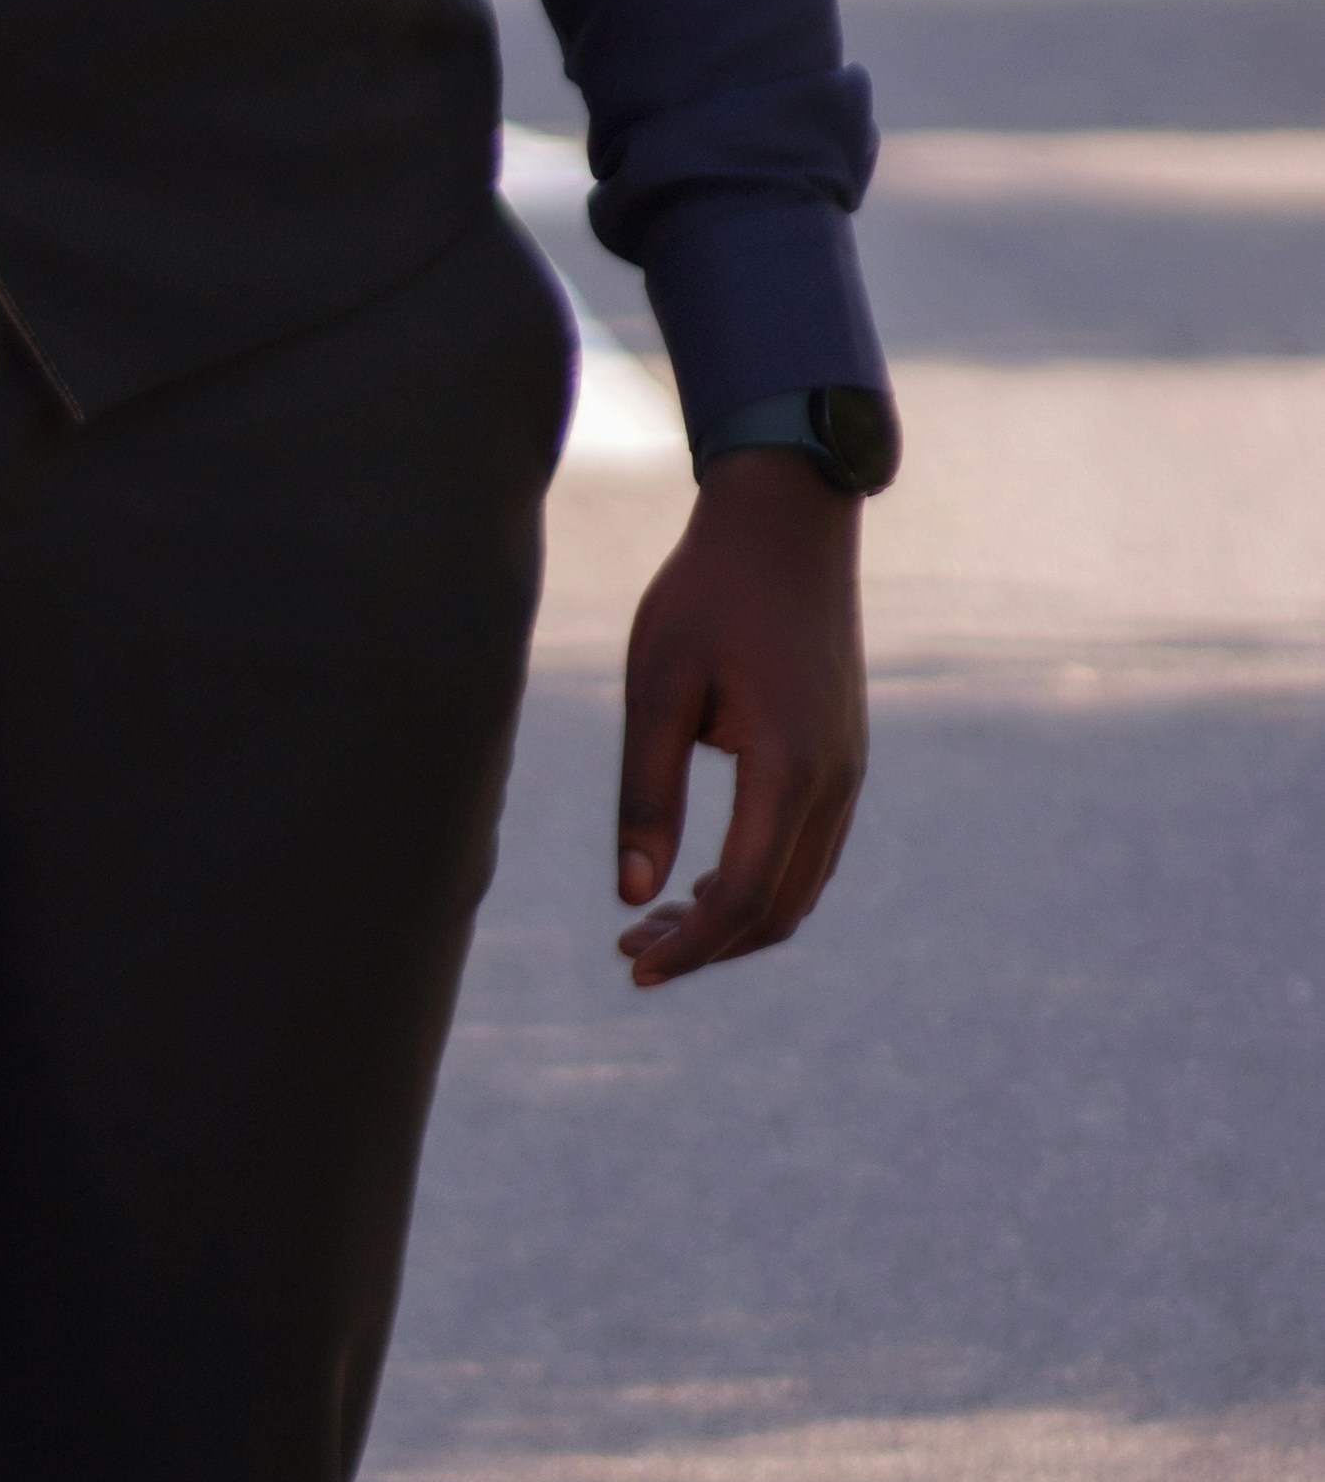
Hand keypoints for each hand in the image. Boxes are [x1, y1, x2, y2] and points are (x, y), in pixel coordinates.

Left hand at [614, 450, 866, 988]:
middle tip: (633, 951)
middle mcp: (834, 781)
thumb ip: (646, 793)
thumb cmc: (708, 589)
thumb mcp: (657, 683)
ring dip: (736, 918)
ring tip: (657, 920)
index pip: (745, 898)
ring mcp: (849, 769)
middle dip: (708, 944)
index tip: (634, 965)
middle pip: (779, 909)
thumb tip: (632, 895)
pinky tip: (706, 876)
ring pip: (800, 885)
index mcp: (790, 767)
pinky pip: (811, 848)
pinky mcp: (844, 754)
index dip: (691, 946)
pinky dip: (763, 881)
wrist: (787, 516)